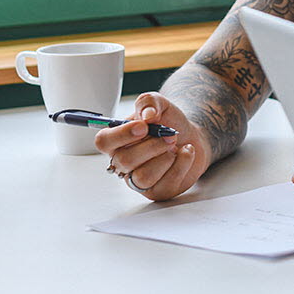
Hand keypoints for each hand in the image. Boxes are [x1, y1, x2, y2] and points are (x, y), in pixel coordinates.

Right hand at [95, 92, 211, 200]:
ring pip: (143, 177)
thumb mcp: (158, 103)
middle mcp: (123, 163)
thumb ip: (148, 102)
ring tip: (174, 145)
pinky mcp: (158, 190)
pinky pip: (167, 183)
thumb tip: (147, 115)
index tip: (144, 126)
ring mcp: (138, 180)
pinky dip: (182, 163)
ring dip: (165, 157)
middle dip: (152, 146)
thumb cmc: (168, 122)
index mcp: (116, 140)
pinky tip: (185, 152)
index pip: (103, 141)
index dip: (122, 134)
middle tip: (169, 135)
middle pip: (125, 160)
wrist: (190, 136)